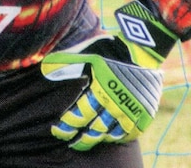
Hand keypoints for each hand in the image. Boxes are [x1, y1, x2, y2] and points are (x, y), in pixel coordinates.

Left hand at [40, 1, 176, 150]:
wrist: (141, 48)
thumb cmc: (109, 49)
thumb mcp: (86, 52)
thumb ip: (66, 62)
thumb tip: (44, 69)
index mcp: (100, 89)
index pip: (81, 115)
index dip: (69, 125)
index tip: (58, 131)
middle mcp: (117, 103)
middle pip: (96, 129)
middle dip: (82, 138)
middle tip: (72, 142)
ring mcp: (133, 109)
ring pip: (114, 134)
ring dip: (100, 138)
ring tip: (89, 141)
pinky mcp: (146, 112)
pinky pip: (133, 132)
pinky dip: (121, 137)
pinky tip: (112, 137)